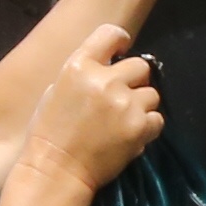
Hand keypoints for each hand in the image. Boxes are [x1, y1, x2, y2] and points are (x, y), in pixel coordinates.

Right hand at [26, 21, 164, 192]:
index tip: (121, 52)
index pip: (110, 34)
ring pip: (152, 94)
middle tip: (122, 99)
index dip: (120, 41)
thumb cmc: (49, 133)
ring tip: (124, 122)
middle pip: (140, 67)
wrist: (57, 171)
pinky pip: (157, 119)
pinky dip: (147, 127)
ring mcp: (125, 103)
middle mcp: (105, 80)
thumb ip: (84, 75)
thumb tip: (109, 68)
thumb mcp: (56, 90)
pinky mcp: (139, 126)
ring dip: (142, 106)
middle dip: (134, 81)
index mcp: (80, 67)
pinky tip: (130, 136)